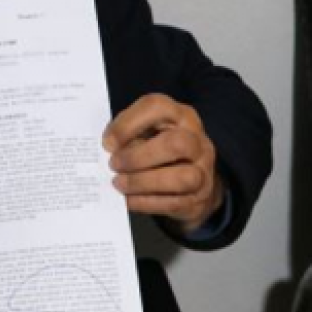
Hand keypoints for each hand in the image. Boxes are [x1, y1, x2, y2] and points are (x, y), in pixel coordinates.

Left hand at [102, 93, 223, 234]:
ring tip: (119, 183)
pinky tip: (128, 200)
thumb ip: (128, 134)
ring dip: (143, 182)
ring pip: (181, 178)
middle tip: (114, 164)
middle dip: (138, 157)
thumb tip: (108, 148)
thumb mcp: (145, 132)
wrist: (193, 180)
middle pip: (175, 144)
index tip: (107, 142)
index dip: (128, 124)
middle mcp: (197, 140)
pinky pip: (175, 203)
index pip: (157, 107)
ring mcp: (203, 170)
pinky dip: (146, 202)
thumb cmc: (159, 147)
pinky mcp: (200, 198)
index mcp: (180, 116)